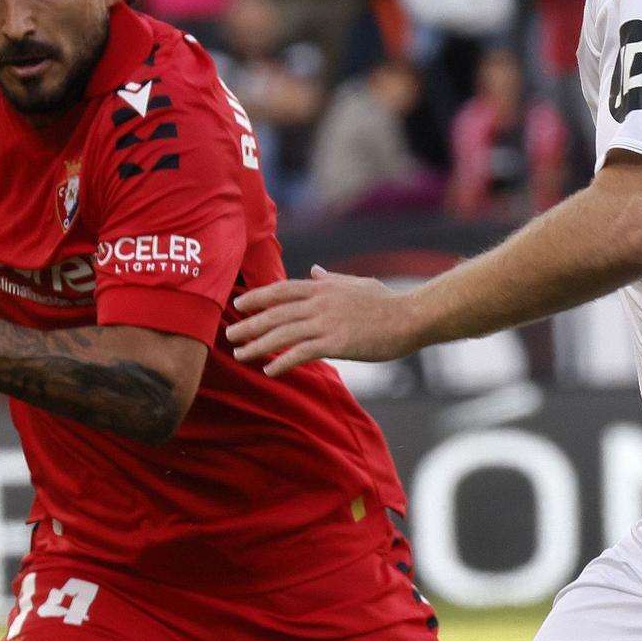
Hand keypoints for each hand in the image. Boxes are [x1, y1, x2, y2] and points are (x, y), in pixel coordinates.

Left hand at [226, 266, 417, 375]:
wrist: (412, 316)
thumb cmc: (387, 302)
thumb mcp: (356, 283)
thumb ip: (330, 279)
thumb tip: (313, 270)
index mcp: (323, 288)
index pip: (281, 290)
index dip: (257, 298)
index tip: (238, 306)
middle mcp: (320, 303)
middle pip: (276, 313)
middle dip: (250, 324)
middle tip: (229, 335)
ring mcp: (327, 323)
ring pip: (283, 334)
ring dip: (258, 345)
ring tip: (241, 354)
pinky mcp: (337, 343)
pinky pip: (302, 353)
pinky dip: (283, 361)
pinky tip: (270, 370)